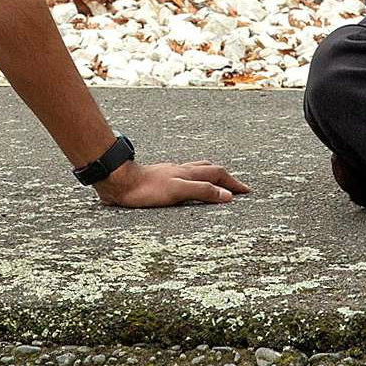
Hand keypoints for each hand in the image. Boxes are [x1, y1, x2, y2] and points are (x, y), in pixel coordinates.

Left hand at [94, 157, 250, 207]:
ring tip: (217, 181)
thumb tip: (227, 196)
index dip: (233, 183)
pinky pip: (183, 175)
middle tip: (236, 187)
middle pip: (210, 169)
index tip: (246, 191)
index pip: (218, 175)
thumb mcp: (177, 191)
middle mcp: (181, 170)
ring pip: (196, 170)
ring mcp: (170, 173)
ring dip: (210, 175)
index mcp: (188, 173)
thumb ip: (202, 192)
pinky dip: (193, 178)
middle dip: (226, 177)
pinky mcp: (159, 179)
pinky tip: (186, 184)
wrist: (119, 181)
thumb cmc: (146, 188)